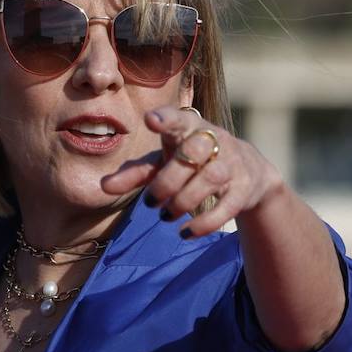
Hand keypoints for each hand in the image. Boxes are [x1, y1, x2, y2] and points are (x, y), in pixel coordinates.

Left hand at [100, 107, 282, 237]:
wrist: (248, 172)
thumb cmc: (191, 163)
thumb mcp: (161, 164)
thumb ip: (134, 174)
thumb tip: (103, 187)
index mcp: (188, 127)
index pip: (178, 118)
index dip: (166, 118)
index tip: (150, 119)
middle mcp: (213, 140)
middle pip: (191, 153)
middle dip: (167, 181)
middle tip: (152, 202)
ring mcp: (232, 162)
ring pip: (209, 178)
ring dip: (183, 202)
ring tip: (166, 216)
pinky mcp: (244, 187)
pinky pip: (227, 206)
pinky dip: (205, 223)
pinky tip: (185, 233)